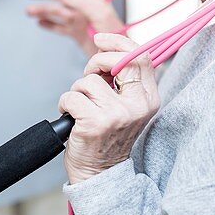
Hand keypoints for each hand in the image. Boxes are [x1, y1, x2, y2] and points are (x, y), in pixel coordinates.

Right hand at [26, 0, 122, 53]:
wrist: (117, 60)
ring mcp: (82, 21)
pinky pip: (60, 27)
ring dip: (44, 9)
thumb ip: (82, 1)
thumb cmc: (115, 35)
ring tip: (29, 11)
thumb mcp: (100, 15)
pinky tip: (39, 23)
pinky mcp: (78, 35)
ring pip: (59, 11)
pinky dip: (50, 24)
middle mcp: (87, 7)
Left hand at [59, 33, 159, 183]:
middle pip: (117, 61)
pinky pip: (72, 96)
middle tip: (89, 76)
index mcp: (149, 98)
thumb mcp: (126, 106)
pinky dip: (65, 104)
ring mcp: (117, 115)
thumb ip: (123, 79)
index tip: (100, 39)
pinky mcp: (94, 123)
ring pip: (88, 81)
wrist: (100, 174)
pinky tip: (72, 118)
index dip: (119, 42)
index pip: (141, 56)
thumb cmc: (108, 136)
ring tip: (82, 109)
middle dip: (95, 62)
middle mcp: (137, 106)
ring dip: (77, 91)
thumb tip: (106, 48)